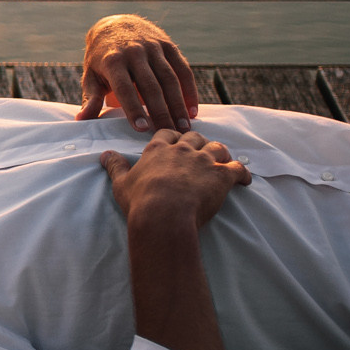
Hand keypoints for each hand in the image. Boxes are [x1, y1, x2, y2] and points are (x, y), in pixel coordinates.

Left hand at [77, 14, 199, 131]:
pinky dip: (190, 90)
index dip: (133, 108)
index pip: (124, 87)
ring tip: (184, 128)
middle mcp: (134, 52)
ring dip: (179, 104)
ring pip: (170, 78)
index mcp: (112, 60)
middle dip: (161, 111)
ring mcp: (153, 48)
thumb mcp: (91, 75)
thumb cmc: (101, 58)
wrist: (116, 25)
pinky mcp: (168, 46)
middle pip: (150, 85)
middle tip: (168, 133)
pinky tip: (193, 110)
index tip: (142, 129)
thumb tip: (81, 120)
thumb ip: (91, 98)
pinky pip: (183, 70)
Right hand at [100, 129, 249, 231]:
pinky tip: (244, 181)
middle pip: (195, 136)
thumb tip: (104, 155)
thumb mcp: (121, 183)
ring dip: (221, 153)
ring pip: (218, 148)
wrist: (164, 216)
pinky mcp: (222, 175)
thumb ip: (116, 166)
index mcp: (158, 149)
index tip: (176, 142)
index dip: (173, 136)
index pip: (168, 132)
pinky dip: (243, 173)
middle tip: (201, 151)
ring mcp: (204, 161)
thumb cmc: (140, 201)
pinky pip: (238, 168)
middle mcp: (183, 149)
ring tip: (223, 161)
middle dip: (199, 142)